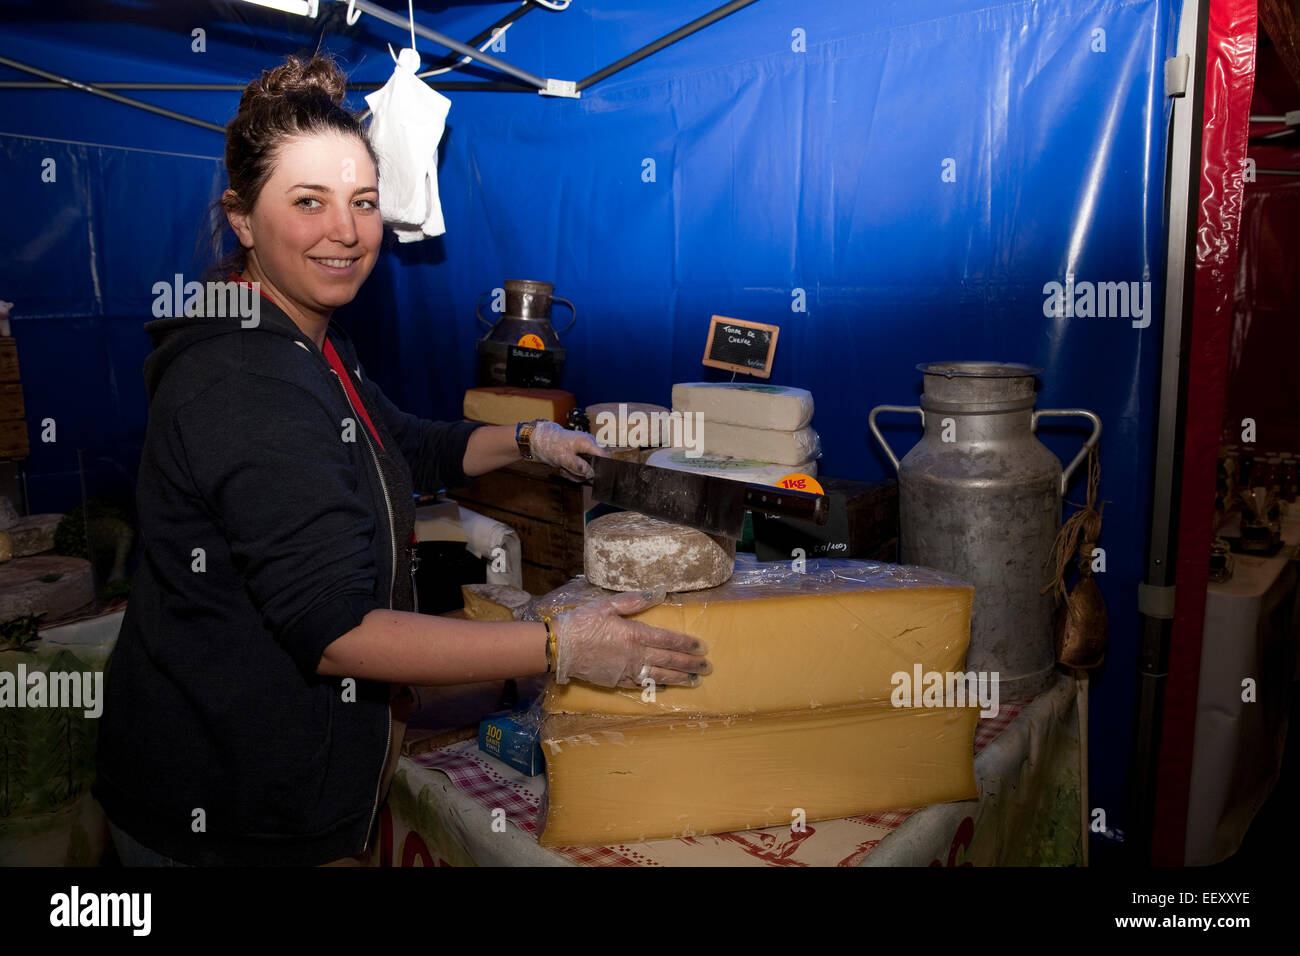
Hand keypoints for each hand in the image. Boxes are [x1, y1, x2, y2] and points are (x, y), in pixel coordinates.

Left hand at [530, 421, 604, 479]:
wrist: (541, 441)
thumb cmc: (551, 445)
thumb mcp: (564, 458)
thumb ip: (579, 466)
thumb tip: (591, 474)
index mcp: (587, 442)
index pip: (603, 456)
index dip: (603, 467)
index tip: (596, 478)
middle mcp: (589, 445)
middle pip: (594, 465)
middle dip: (581, 473)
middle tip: (568, 472)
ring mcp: (584, 451)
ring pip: (587, 469)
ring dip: (575, 473)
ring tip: (564, 469)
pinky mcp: (579, 456)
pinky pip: (580, 468)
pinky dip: (572, 471)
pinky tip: (564, 468)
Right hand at [552, 589, 710, 688]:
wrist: (561, 648)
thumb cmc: (583, 622)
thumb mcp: (607, 605)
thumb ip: (634, 601)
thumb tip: (658, 593)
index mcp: (635, 634)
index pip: (668, 640)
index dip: (686, 644)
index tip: (701, 646)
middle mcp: (635, 655)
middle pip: (669, 660)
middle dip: (690, 664)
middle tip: (707, 667)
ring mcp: (627, 670)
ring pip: (660, 676)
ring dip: (680, 678)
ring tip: (695, 680)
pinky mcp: (617, 681)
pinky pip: (642, 685)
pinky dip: (658, 686)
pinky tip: (668, 686)